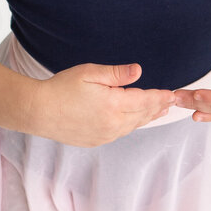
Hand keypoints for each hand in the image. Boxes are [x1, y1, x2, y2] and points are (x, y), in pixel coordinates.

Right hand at [33, 62, 177, 147]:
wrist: (38, 111)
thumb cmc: (61, 88)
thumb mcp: (89, 73)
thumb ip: (116, 73)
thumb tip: (138, 70)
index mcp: (114, 104)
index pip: (145, 100)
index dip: (160, 96)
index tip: (172, 94)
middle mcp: (113, 123)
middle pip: (143, 114)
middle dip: (158, 107)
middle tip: (171, 102)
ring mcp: (105, 134)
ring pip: (133, 125)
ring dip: (147, 117)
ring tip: (158, 111)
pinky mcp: (96, 140)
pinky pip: (120, 132)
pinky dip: (131, 125)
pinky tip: (133, 120)